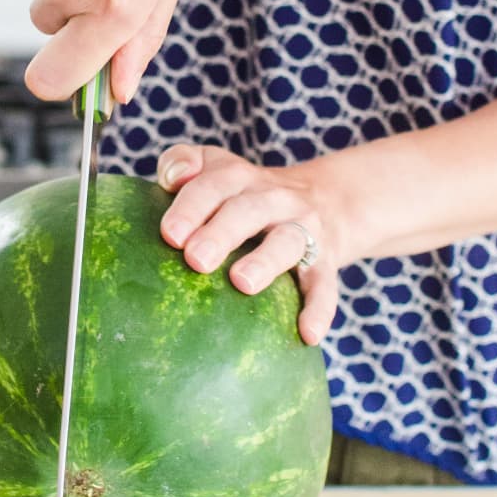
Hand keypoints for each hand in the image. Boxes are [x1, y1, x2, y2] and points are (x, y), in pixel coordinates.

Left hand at [157, 145, 339, 344]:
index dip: (192, 207)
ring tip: (242, 282)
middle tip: (196, 259)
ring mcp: (302, 229)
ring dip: (266, 261)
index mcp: (239, 178)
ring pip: (287, 242)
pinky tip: (309, 334)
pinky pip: (324, 285)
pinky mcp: (325, 261)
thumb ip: (182, 161)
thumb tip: (170, 179)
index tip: (170, 235)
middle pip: (247, 210)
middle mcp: (273, 199)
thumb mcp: (216, 167)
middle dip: (221, 233)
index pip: (214, 184)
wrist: (327, 201)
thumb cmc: (244, 194)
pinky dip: (320, 308)